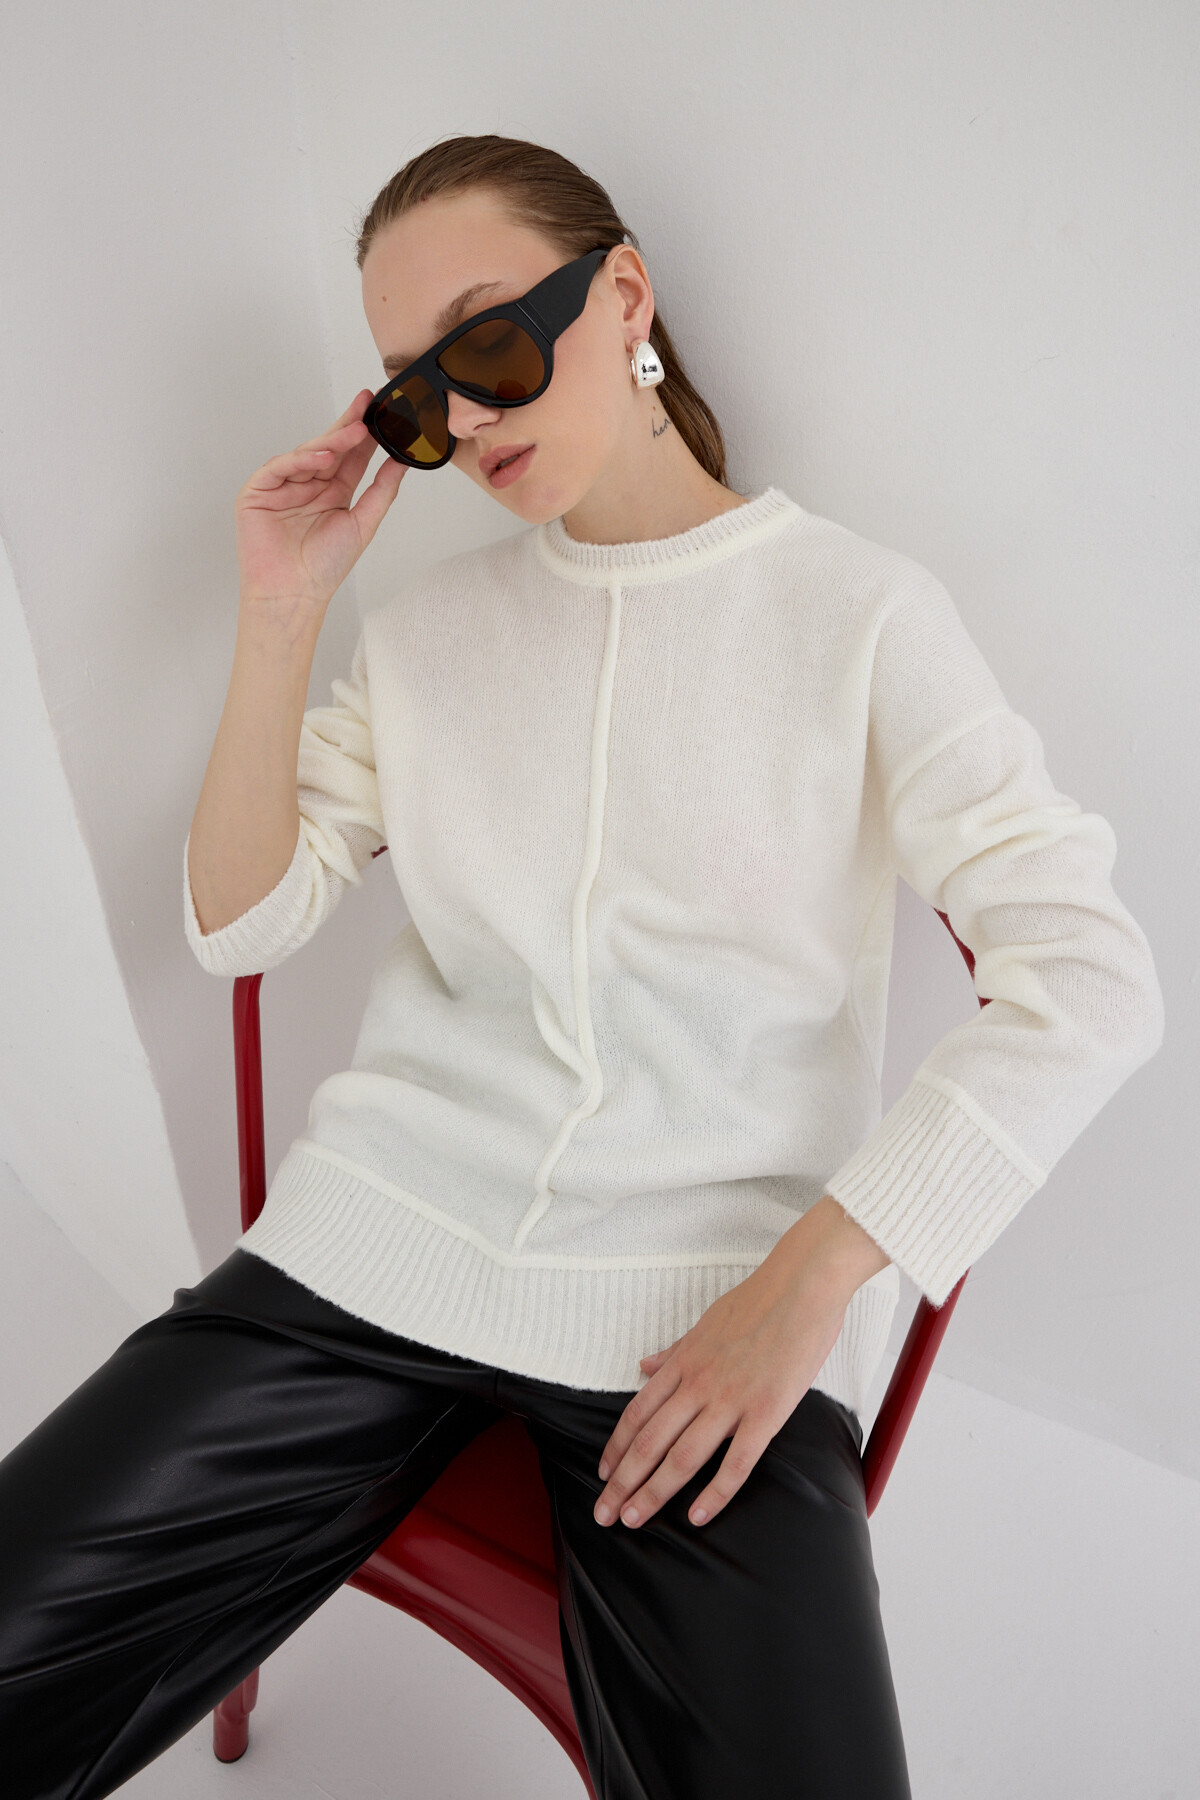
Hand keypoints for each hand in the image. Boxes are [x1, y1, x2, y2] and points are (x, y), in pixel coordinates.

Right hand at [234, 390, 405, 611]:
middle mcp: (307, 484)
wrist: (294, 593)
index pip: (350, 456)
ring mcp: (282, 485)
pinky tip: (323, 457)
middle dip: (347, 426)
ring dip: (330, 441)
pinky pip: (280, 466)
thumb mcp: (362, 523)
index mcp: (332, 491)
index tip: (381, 410)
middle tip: (366, 404)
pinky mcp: (258, 491)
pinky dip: (300, 459)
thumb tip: (401, 462)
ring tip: (354, 432)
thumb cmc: (325, 567)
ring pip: (307, 453)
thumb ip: (381, 491)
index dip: (364, 434)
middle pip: (329, 447)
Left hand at [592, 1196, 889, 1530]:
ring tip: (632, 1520)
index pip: (637, 1413)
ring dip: (653, 1492)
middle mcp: (698, 1384)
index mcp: (684, 1362)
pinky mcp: (766, 1412)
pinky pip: (736, 1462)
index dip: (617, 1448)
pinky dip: (714, 1492)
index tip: (603, 1474)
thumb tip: (644, 1364)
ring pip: (682, 1457)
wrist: (802, 1285)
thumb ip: (675, 1351)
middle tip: (603, 1514)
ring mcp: (730, 1400)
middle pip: (649, 1442)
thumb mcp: (705, 1322)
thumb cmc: (759, 1299)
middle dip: (622, 1482)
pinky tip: (697, 1516)